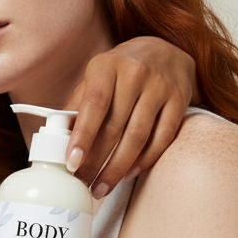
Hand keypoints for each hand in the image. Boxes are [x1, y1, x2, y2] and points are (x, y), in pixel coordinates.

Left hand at [66, 37, 196, 197]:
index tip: (72, 164)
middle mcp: (135, 73)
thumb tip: (57, 140)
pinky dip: (144, 160)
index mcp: (106, 66)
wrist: (165, 50)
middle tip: (84, 184)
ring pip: (138, 137)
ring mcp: (160, 85)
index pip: (93, 106)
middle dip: (96, 162)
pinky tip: (129, 173)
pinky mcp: (180, 99)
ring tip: (102, 187)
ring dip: (118, 168)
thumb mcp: (96, 79)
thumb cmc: (120, 71)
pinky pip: (162, 137)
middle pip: (114, 127)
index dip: (82, 137)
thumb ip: (77, 107)